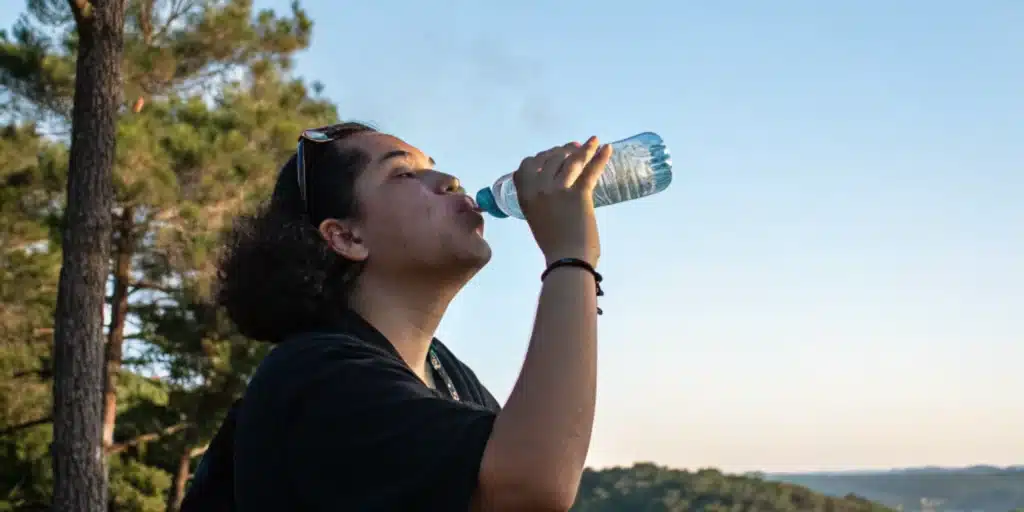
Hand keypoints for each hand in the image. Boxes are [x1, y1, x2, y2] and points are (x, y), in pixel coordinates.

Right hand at [512, 136, 612, 267]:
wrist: (567, 260)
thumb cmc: (553, 246)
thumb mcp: (537, 220)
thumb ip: (540, 203)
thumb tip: (554, 191)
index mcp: (525, 197)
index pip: (525, 167)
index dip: (540, 157)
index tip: (551, 154)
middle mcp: (539, 190)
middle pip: (550, 159)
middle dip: (563, 149)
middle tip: (575, 147)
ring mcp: (558, 190)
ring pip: (571, 161)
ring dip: (583, 148)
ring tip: (593, 142)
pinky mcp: (579, 194)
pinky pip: (590, 171)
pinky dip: (600, 157)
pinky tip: (606, 148)